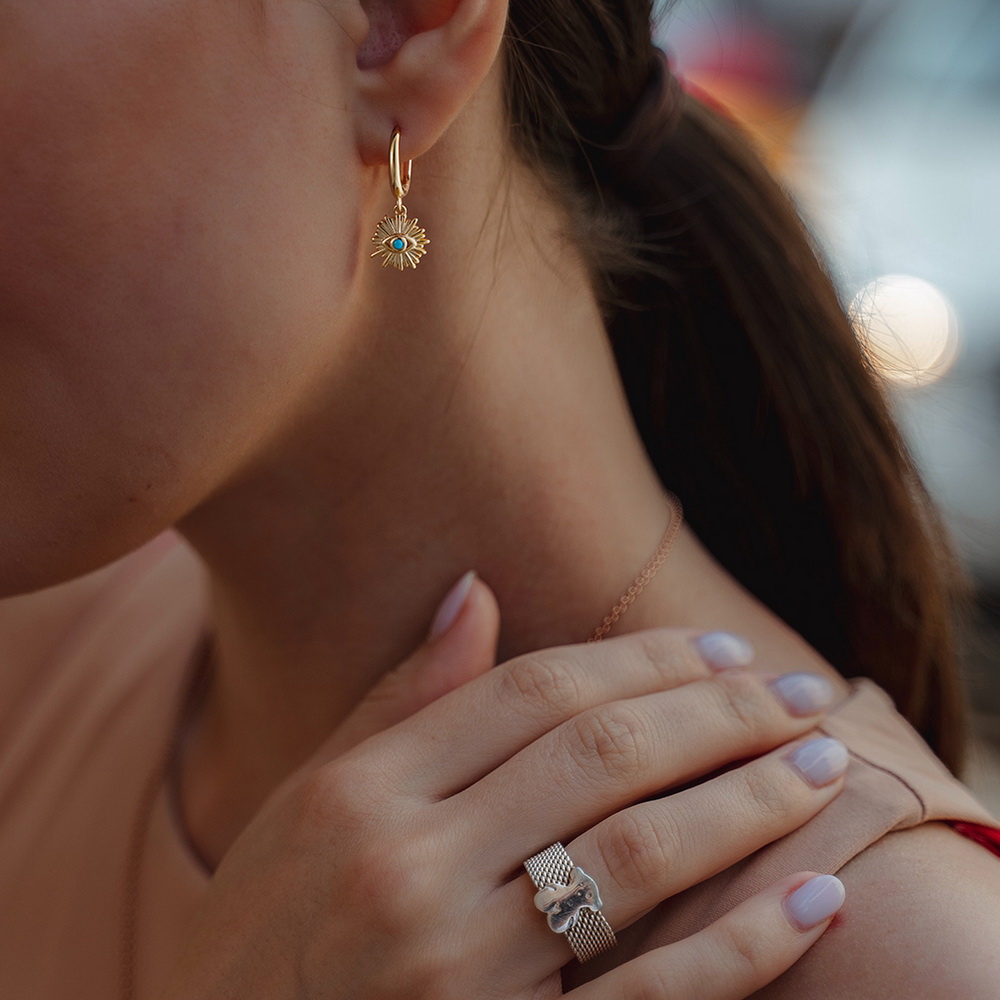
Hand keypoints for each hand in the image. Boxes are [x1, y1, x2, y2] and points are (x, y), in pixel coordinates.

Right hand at [158, 574, 846, 998]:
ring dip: (751, 800)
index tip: (721, 648)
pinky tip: (818, 895)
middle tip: (800, 691)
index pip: (534, 691)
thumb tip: (477, 588)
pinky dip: (746, 945)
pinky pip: (652, 995)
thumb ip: (402, 698)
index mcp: (361, 792)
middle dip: (719, 713)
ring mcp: (460, 972)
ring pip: (641, 854)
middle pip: (601, 754)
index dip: (642, 659)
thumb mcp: (305, 802)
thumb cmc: (258, 934)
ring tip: (825, 764)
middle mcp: (409, 869)